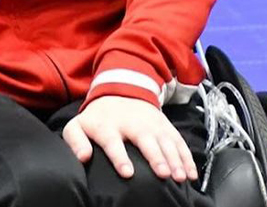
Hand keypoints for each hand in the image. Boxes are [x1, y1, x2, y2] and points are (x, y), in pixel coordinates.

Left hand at [62, 96, 197, 181]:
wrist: (120, 89)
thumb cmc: (98, 118)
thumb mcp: (79, 125)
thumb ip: (75, 141)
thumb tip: (83, 157)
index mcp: (108, 125)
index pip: (113, 141)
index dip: (120, 157)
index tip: (127, 172)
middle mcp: (132, 123)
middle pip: (145, 140)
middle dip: (155, 157)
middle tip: (163, 174)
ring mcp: (151, 123)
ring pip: (165, 141)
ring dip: (174, 158)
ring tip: (180, 176)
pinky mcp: (164, 125)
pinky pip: (178, 141)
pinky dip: (187, 157)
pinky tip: (191, 173)